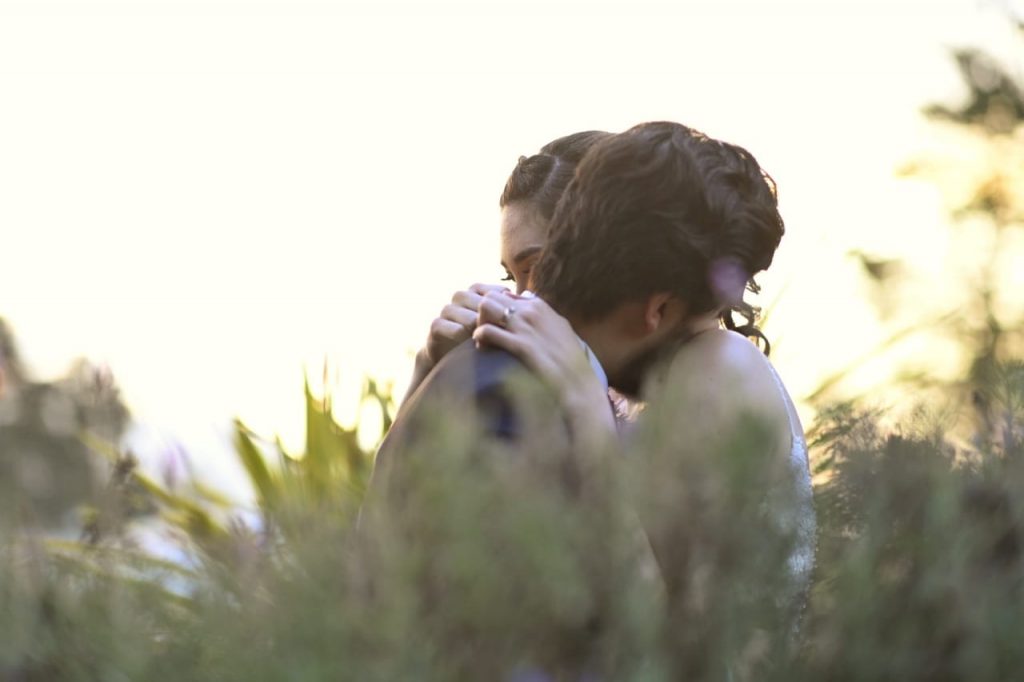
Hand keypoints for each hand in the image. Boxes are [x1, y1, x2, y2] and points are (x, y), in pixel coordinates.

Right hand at [423, 283, 509, 368]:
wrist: (461, 370)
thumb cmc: (487, 347)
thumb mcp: (500, 329)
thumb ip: (510, 312)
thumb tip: (531, 296)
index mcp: (473, 300)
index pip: (482, 288)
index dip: (494, 293)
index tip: (510, 303)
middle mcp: (457, 305)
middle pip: (465, 295)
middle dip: (480, 305)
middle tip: (496, 318)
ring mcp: (444, 318)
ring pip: (451, 308)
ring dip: (467, 318)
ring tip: (482, 329)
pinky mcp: (433, 332)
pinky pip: (438, 325)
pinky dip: (452, 329)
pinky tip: (464, 336)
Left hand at [473, 291, 594, 398]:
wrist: (577, 383)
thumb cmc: (568, 360)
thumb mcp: (559, 328)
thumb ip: (542, 315)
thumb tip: (527, 303)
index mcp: (539, 306)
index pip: (503, 295)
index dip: (494, 310)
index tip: (493, 326)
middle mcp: (530, 311)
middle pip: (491, 298)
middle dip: (482, 314)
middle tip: (483, 333)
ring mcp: (525, 326)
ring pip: (485, 308)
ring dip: (479, 322)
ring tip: (481, 340)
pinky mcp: (520, 344)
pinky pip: (487, 331)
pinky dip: (480, 338)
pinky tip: (482, 348)